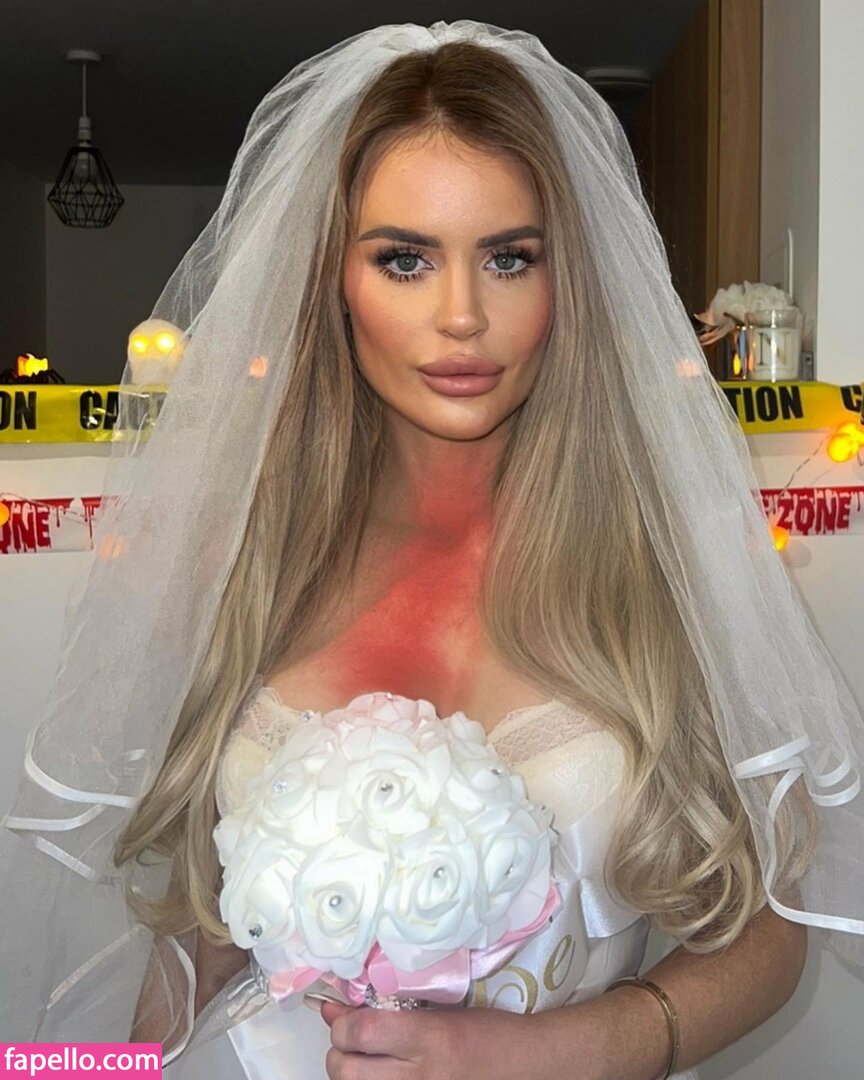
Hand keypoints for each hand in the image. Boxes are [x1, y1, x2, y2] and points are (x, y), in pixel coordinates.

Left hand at [319, 999, 545, 1079]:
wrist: (525, 1068)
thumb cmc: (486, 1032)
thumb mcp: (440, 1012)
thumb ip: (388, 1011)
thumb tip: (332, 1008)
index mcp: (429, 1039)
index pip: (363, 1032)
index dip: (341, 1024)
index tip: (344, 1018)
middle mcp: (420, 1077)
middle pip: (348, 1072)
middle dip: (337, 1055)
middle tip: (348, 1046)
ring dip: (349, 1077)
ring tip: (362, 1066)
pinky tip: (381, 1079)